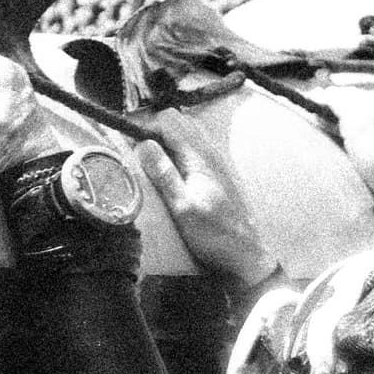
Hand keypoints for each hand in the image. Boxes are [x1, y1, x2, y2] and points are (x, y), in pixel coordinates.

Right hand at [136, 116, 275, 293]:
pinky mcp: (217, 170)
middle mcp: (210, 151)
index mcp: (199, 156)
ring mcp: (216, 159)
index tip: (128, 142)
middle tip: (137, 152)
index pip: (168, 120)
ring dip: (166, 138)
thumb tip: (144, 144)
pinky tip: (170, 170)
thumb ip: (164, 174)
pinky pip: (194, 145)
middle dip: (154, 129)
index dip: (145, 126)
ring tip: (150, 161)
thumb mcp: (182, 207)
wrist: (244, 252)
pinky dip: (177, 148)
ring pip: (186, 131)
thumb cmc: (213, 234)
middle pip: (178, 120)